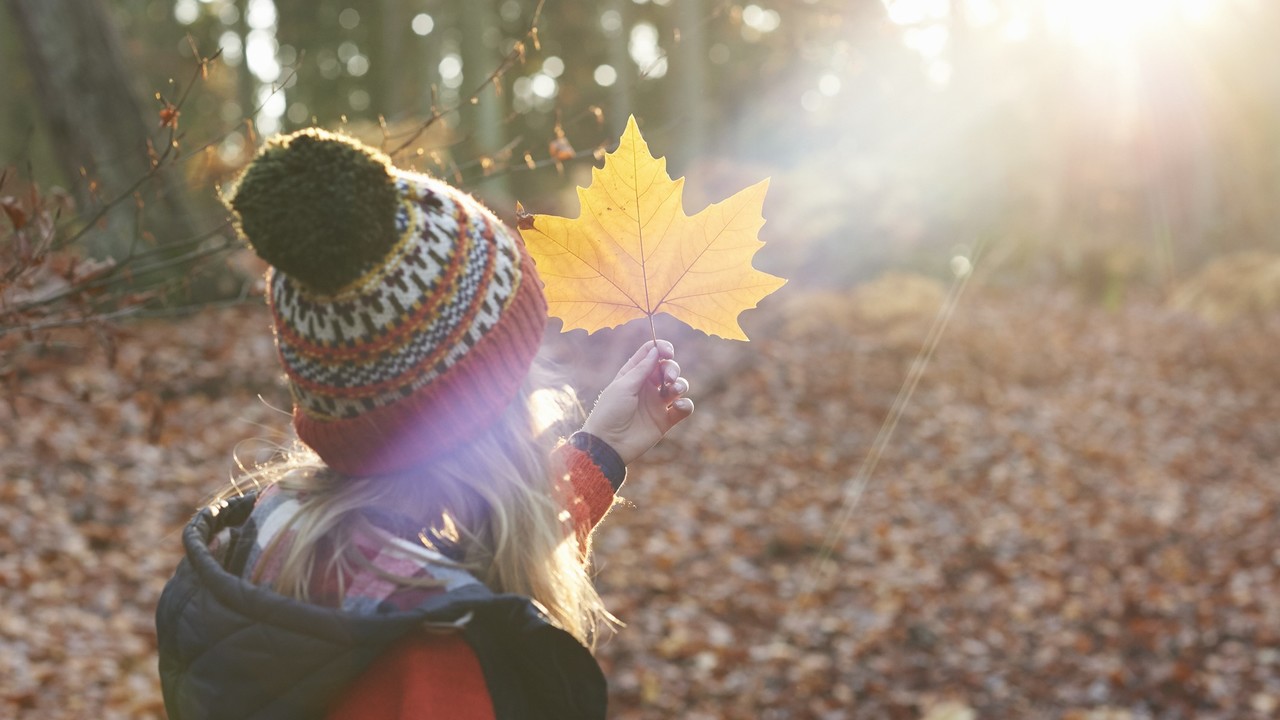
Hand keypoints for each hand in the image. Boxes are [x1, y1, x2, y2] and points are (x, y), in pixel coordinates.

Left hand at [580, 340, 693, 465]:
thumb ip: (642, 369)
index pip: (651, 354)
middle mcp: (647, 387)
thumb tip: (657, 350)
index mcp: (633, 374)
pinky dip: (685, 404)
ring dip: (681, 384)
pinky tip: (678, 405)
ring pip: (678, 386)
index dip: (662, 349)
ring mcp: (657, 403)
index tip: (668, 352)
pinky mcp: (665, 420)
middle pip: (668, 368)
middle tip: (668, 379)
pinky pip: (683, 408)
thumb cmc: (610, 412)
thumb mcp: (624, 386)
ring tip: (673, 391)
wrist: (609, 444)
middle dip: (672, 369)